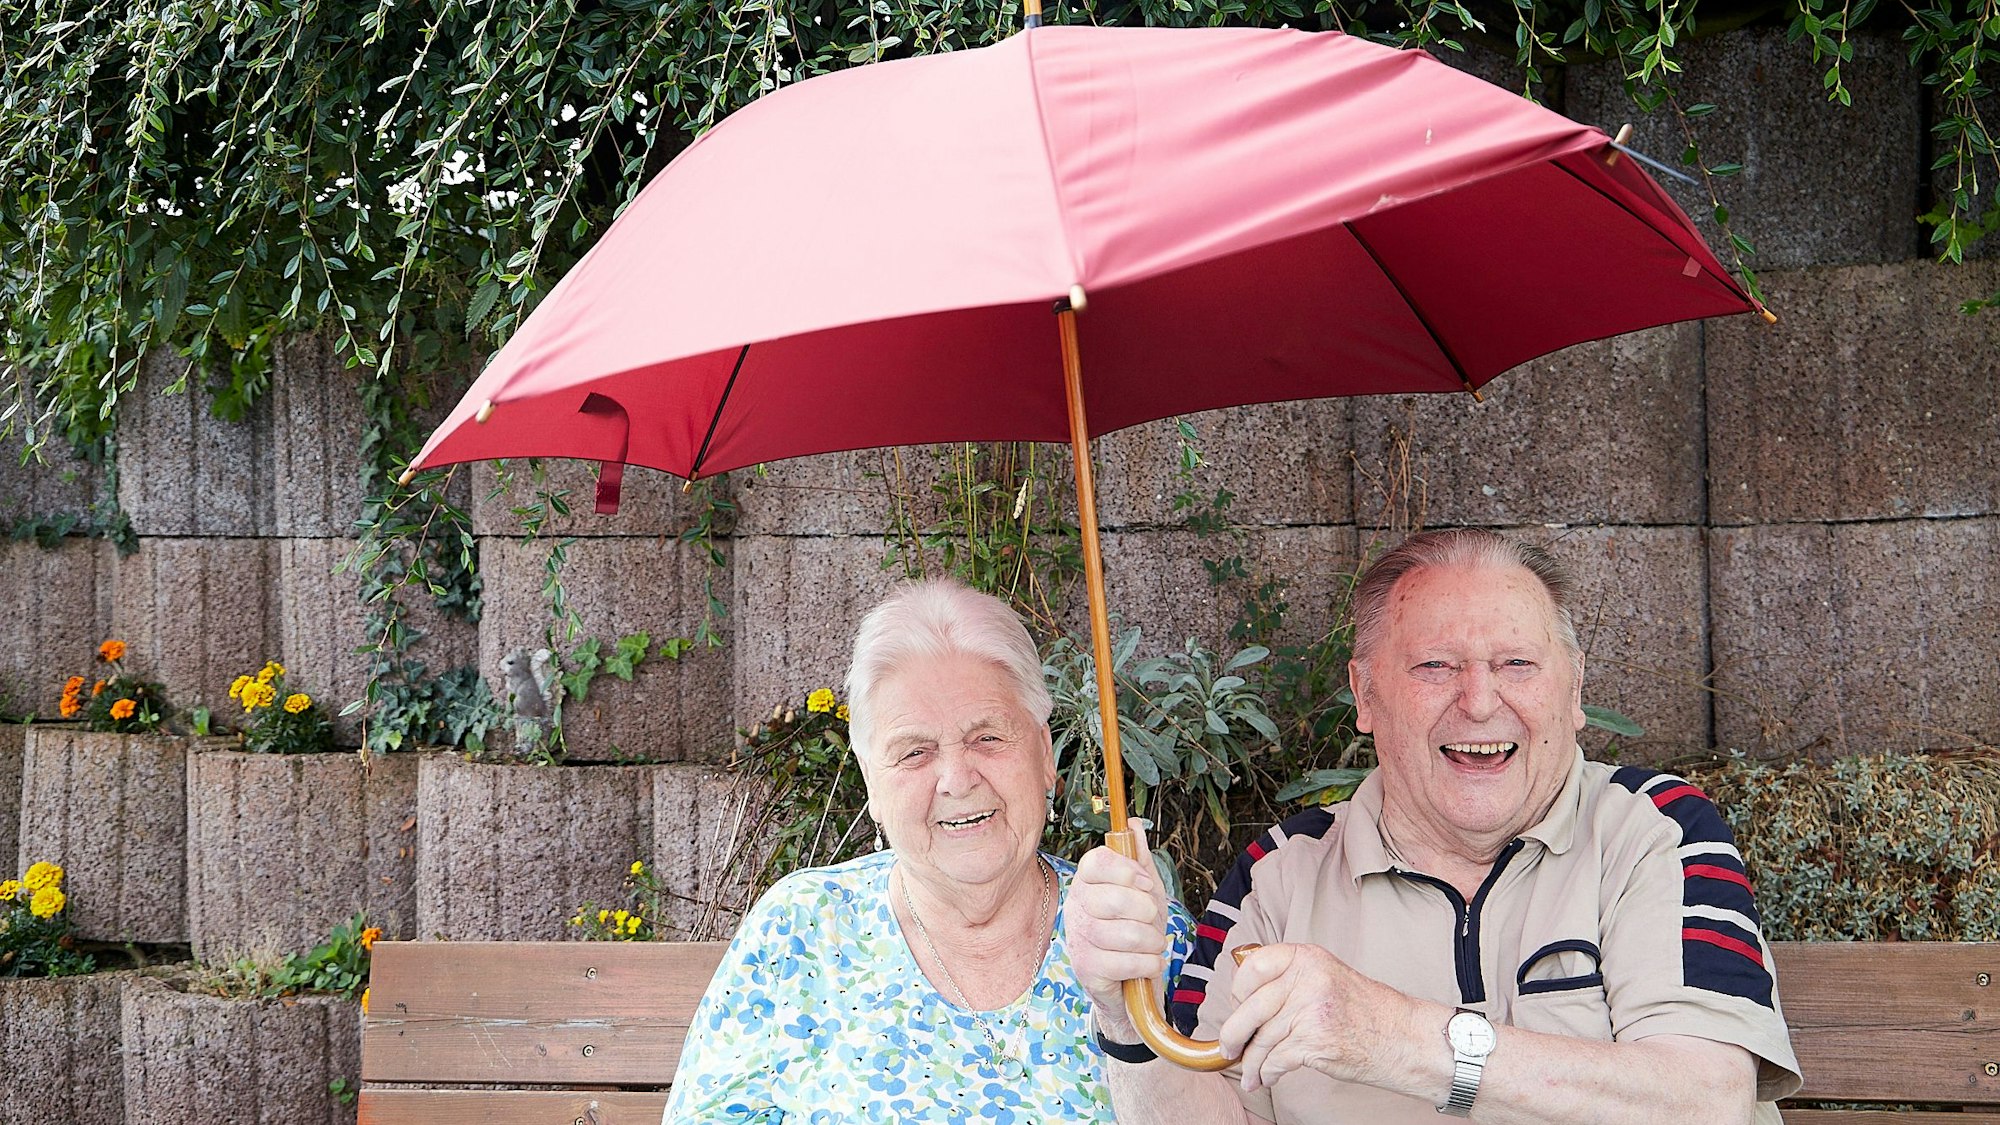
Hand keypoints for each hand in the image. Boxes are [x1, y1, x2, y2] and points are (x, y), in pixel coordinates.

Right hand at [1061, 838, 1171, 1038]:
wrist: (1133, 979)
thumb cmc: (1136, 929)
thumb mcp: (1145, 891)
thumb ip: (1139, 858)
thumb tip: (1133, 824)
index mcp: (1088, 882)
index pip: (1095, 863)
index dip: (1125, 870)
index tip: (1146, 883)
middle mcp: (1076, 907)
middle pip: (1113, 900)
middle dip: (1146, 912)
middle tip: (1152, 920)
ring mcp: (1078, 938)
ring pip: (1123, 934)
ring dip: (1151, 942)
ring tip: (1153, 945)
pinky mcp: (1086, 968)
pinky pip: (1124, 963)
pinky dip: (1148, 964)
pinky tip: (1148, 964)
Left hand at [1219, 943, 1421, 1094]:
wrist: (1403, 1037)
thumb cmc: (1366, 1011)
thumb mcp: (1326, 976)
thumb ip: (1290, 979)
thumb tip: (1245, 999)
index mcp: (1307, 957)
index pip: (1254, 965)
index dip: (1238, 990)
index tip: (1236, 1006)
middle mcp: (1308, 979)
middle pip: (1251, 1007)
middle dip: (1233, 1034)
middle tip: (1229, 1047)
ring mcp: (1311, 1010)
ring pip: (1262, 1039)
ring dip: (1251, 1062)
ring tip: (1249, 1073)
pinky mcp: (1315, 1041)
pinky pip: (1275, 1060)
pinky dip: (1266, 1073)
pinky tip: (1265, 1078)